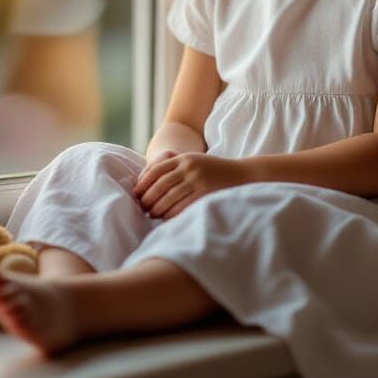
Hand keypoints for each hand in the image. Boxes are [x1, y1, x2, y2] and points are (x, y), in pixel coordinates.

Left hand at [132, 152, 249, 220]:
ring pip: (169, 197)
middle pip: (160, 184)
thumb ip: (175, 165)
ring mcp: (197, 179)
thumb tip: (148, 178)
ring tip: (152, 215)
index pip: (156, 170)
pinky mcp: (205, 193)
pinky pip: (182, 206)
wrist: (242, 174)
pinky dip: (171, 214)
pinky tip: (165, 219)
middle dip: (148, 198)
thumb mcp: (194, 161)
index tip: (136, 194)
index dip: (143, 183)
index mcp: (183, 158)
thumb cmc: (214, 170)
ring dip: (157, 208)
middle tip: (142, 208)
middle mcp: (189, 167)